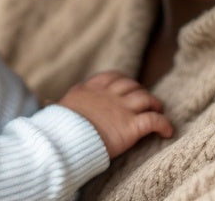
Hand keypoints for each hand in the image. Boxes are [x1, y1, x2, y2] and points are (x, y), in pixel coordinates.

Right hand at [57, 70, 172, 158]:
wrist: (67, 138)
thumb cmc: (59, 126)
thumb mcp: (58, 108)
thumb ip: (59, 104)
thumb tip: (47, 103)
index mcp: (91, 89)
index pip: (112, 77)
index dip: (123, 80)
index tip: (127, 85)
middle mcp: (109, 96)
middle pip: (132, 86)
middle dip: (140, 91)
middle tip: (146, 100)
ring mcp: (122, 109)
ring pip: (146, 99)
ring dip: (154, 103)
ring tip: (159, 109)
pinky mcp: (131, 126)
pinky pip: (154, 121)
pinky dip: (164, 124)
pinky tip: (167, 131)